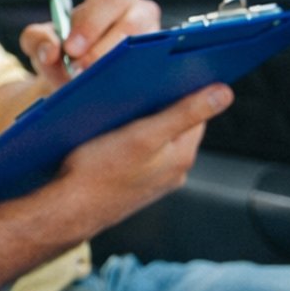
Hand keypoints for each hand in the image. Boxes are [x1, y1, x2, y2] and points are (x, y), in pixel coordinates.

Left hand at [19, 0, 160, 88]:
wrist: (75, 79)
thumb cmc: (62, 52)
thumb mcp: (42, 43)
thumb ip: (37, 40)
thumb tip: (50, 52)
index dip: (90, 24)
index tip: (70, 49)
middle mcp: (139, 13)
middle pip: (134, 22)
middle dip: (105, 47)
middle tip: (80, 69)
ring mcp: (155, 39)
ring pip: (148, 47)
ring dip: (120, 66)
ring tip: (95, 84)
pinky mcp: (160, 65)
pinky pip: (155, 71)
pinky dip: (135, 83)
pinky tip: (114, 96)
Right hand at [54, 83, 231, 226]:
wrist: (65, 210)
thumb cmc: (97, 172)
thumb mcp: (143, 135)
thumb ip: (185, 113)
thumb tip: (224, 93)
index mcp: (182, 156)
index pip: (197, 114)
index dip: (181, 93)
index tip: (161, 79)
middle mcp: (173, 171)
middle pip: (175, 127)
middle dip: (158, 109)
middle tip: (132, 96)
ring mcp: (153, 182)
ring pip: (155, 142)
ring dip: (140, 127)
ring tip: (115, 118)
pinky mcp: (132, 187)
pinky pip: (138, 157)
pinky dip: (127, 145)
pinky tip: (106, 141)